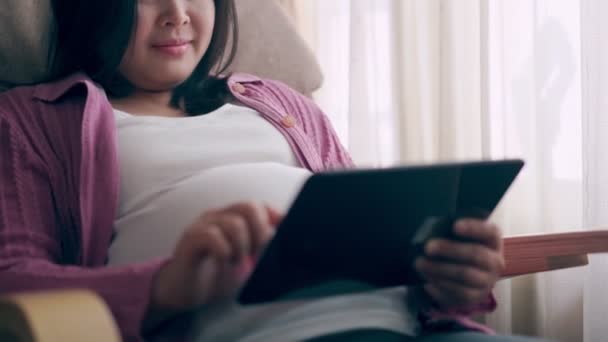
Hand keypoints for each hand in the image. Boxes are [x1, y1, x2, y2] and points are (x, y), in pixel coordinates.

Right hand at [149, 202, 282, 314]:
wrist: (182, 292)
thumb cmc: (215, 275)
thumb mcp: (245, 262)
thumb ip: (261, 248)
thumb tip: (280, 238)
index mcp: (232, 217)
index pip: (258, 206)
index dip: (275, 217)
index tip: (285, 234)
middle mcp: (218, 216)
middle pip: (249, 206)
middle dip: (261, 232)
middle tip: (257, 254)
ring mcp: (202, 224)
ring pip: (234, 223)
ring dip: (242, 247)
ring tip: (237, 262)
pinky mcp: (190, 238)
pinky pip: (213, 236)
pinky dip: (224, 253)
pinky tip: (223, 264)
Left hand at [414, 219, 504, 308]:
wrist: (467, 275)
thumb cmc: (459, 248)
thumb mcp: (459, 237)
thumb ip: (450, 232)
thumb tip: (431, 232)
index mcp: (492, 241)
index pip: (490, 232)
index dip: (473, 228)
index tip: (454, 226)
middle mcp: (494, 262)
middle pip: (476, 254)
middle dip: (449, 250)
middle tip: (427, 247)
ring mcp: (487, 281)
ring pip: (465, 275)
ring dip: (440, 269)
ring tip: (420, 264)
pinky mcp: (476, 297)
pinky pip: (458, 294)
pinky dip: (440, 287)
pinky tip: (427, 282)